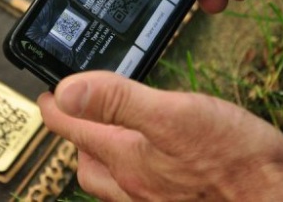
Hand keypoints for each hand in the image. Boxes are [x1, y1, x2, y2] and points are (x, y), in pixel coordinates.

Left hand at [38, 71, 282, 200]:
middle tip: (79, 113)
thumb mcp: (173, 115)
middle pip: (86, 160)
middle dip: (76, 134)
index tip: (47, 93)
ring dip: (100, 154)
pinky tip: (148, 161)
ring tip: (108, 135)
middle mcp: (132, 184)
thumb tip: (67, 91)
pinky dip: (129, 170)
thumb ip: (118, 102)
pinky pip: (134, 190)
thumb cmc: (234, 163)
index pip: (73, 128)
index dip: (54, 107)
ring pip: (108, 179)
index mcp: (126, 156)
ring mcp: (151, 200)